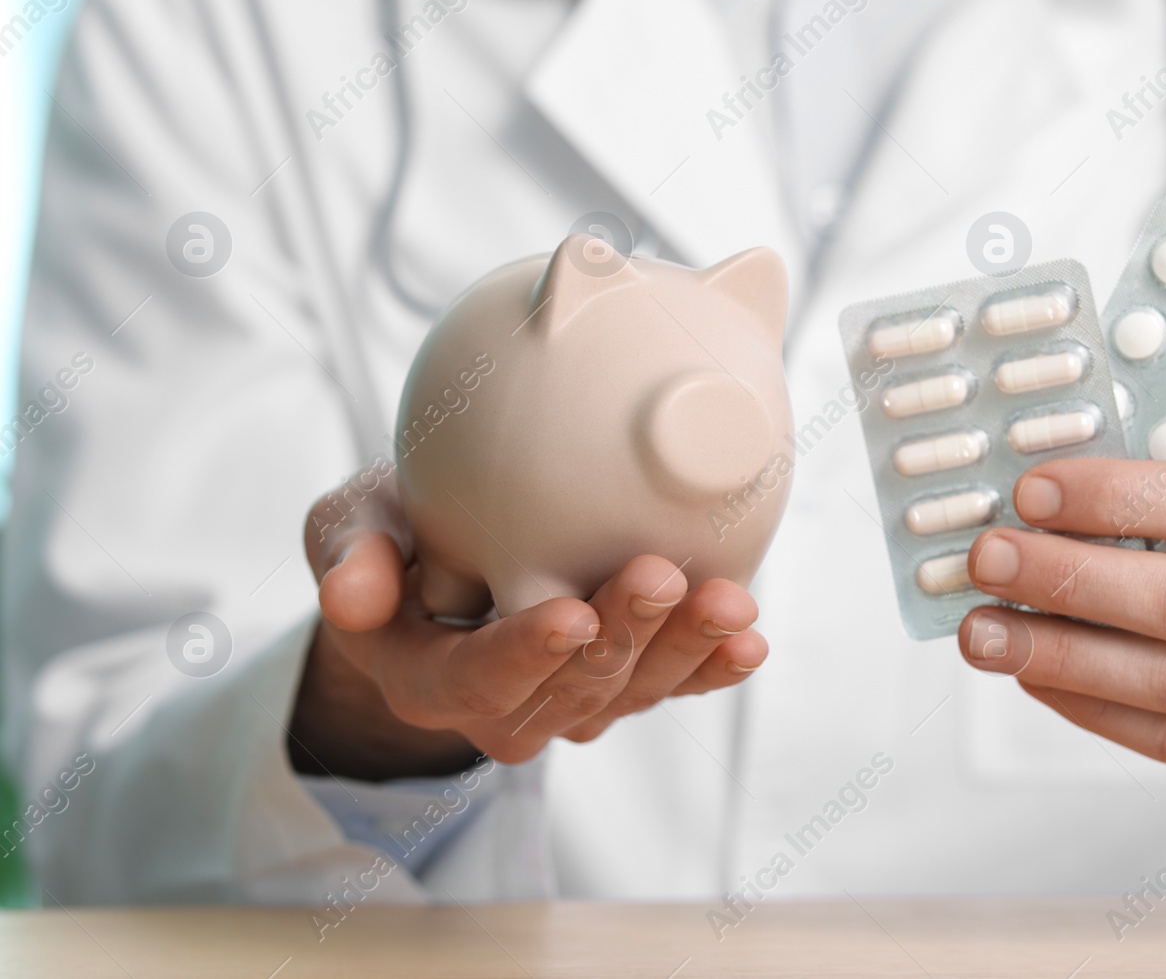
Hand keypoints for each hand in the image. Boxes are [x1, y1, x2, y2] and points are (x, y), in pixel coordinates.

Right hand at [290, 461, 767, 780]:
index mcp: (432, 680)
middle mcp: (508, 706)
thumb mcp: (347, 529)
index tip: (568, 614)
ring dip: (684, 648)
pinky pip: (674, 684)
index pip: (481, 680)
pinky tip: (747, 642)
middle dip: (621, 635)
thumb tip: (348, 597)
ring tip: (727, 603)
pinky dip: (713, 667)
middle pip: (572, 686)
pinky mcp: (623, 679)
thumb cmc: (392, 536)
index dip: (527, 655)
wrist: (439, 556)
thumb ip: (347, 556)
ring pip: (633, 689)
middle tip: (658, 575)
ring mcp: (573, 699)